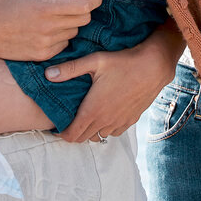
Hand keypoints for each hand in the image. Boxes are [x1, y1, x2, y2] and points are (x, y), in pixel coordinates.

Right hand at [0, 0, 102, 61]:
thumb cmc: (1, 4)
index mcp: (46, 8)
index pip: (84, 6)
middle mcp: (50, 27)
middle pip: (84, 19)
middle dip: (85, 9)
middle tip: (79, 1)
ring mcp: (47, 43)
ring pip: (75, 32)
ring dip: (73, 22)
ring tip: (61, 14)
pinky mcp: (44, 54)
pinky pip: (64, 44)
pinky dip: (63, 35)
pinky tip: (51, 28)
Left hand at [49, 28, 179, 143]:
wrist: (153, 67)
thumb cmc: (122, 62)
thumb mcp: (94, 61)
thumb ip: (69, 69)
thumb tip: (47, 74)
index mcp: (93, 110)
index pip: (72, 135)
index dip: (61, 134)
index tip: (56, 127)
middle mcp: (105, 121)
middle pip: (83, 139)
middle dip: (73, 133)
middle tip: (67, 122)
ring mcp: (119, 122)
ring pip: (99, 137)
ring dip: (90, 131)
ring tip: (85, 119)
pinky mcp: (130, 121)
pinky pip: (114, 133)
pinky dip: (105, 129)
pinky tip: (104, 116)